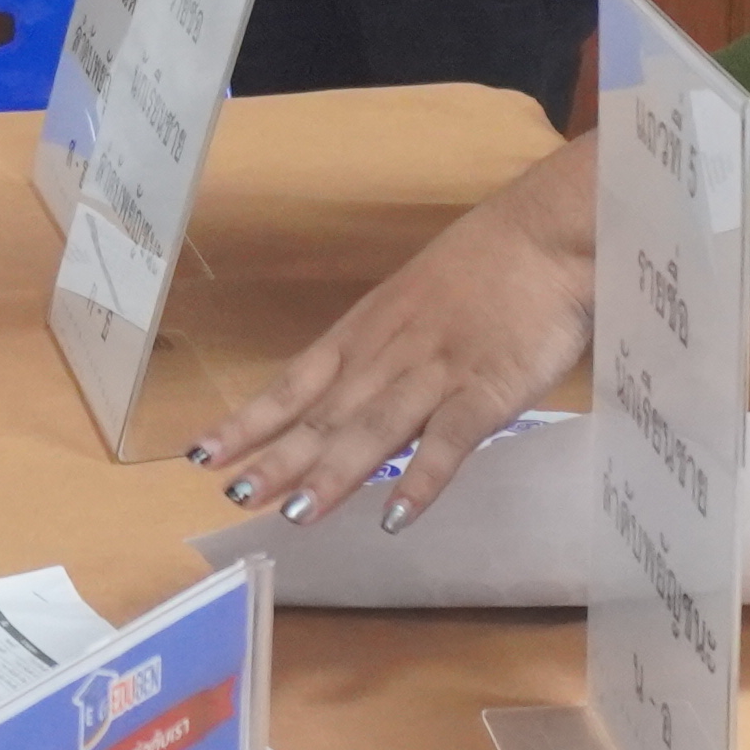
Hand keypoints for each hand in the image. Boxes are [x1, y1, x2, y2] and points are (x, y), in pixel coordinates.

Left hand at [184, 137, 596, 527]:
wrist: (548, 232)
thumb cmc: (488, 265)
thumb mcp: (415, 301)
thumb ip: (385, 349)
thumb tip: (351, 392)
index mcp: (366, 332)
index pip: (294, 383)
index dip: (250, 421)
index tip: (201, 455)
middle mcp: (388, 354)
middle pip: (324, 413)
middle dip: (277, 458)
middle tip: (234, 497)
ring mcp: (436, 372)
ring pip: (374, 428)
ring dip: (333, 473)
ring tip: (295, 516)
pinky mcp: (487, 388)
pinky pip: (450, 439)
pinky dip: (422, 477)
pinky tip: (396, 516)